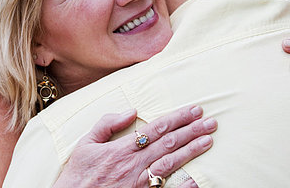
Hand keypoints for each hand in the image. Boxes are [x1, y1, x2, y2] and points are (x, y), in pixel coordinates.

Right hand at [52, 105, 216, 187]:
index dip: (177, 118)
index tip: (194, 109)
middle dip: (192, 131)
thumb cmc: (79, 174)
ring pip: (171, 163)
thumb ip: (107, 124)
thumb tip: (131, 110)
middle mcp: (134, 164)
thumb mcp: (86, 143)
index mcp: (121, 149)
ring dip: (192, 151)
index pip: (156, 128)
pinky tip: (197, 178)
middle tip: (210, 122)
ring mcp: (138, 182)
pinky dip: (182, 185)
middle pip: (169, 144)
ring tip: (208, 141)